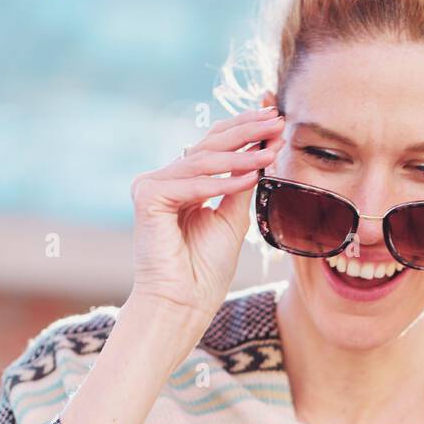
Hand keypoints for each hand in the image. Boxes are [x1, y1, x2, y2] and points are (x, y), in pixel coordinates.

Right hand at [129, 105, 284, 328]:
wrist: (184, 304)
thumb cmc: (205, 271)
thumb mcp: (233, 219)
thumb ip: (241, 185)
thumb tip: (261, 151)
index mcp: (183, 184)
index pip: (215, 147)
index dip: (245, 132)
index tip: (275, 121)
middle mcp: (165, 180)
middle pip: (208, 145)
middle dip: (245, 131)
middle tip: (276, 119)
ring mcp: (152, 186)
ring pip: (203, 162)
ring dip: (241, 155)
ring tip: (272, 148)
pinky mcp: (146, 197)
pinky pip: (192, 184)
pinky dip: (222, 182)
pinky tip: (252, 175)